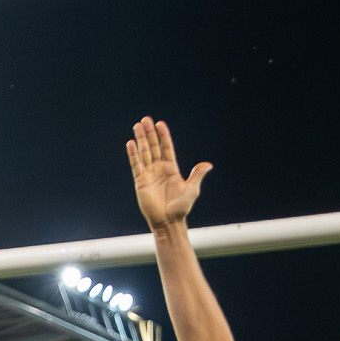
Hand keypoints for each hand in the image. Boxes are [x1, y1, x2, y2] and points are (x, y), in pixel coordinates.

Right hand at [128, 117, 211, 231]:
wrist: (168, 221)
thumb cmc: (181, 207)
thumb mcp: (192, 189)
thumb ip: (197, 174)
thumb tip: (208, 165)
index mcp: (171, 168)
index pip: (166, 148)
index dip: (163, 136)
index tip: (160, 124)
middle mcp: (159, 169)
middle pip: (153, 146)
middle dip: (150, 133)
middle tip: (145, 120)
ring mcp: (149, 174)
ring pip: (144, 152)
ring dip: (141, 139)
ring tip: (137, 126)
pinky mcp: (140, 181)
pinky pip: (136, 165)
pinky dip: (133, 154)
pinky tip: (131, 143)